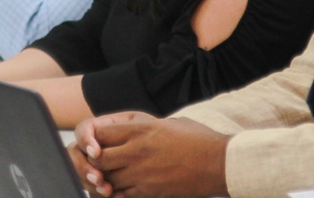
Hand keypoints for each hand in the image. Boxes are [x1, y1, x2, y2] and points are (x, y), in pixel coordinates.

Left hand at [73, 114, 228, 197]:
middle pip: (98, 158)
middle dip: (95, 161)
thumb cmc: (198, 139)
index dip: (96, 139)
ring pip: (108, 179)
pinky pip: (122, 194)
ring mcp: (141, 173)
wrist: (218, 163)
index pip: (101, 134)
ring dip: (106, 178)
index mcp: (141, 129)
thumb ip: (147, 126)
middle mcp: (136, 150)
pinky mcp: (149, 191)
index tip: (100, 143)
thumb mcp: (170, 122)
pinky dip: (119, 192)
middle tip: (100, 163)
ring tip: (110, 177)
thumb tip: (135, 129)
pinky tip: (124, 189)